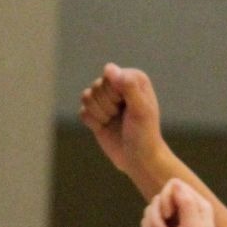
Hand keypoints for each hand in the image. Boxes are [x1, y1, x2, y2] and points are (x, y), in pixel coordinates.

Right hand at [79, 63, 164, 178]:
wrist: (138, 158)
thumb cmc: (144, 133)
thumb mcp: (140, 109)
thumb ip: (128, 86)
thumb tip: (108, 68)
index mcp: (133, 78)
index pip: (109, 76)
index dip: (114, 94)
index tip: (128, 106)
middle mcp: (119, 84)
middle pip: (96, 86)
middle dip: (106, 105)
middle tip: (122, 116)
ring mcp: (106, 99)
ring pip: (86, 98)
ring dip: (99, 114)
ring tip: (114, 121)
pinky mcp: (95, 113)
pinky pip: (82, 112)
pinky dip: (92, 123)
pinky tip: (105, 127)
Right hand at [141, 179, 217, 226]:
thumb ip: (186, 203)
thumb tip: (175, 184)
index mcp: (197, 204)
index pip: (174, 185)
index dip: (166, 198)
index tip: (169, 215)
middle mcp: (185, 209)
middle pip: (159, 197)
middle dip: (157, 217)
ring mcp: (173, 220)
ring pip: (150, 210)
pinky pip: (146, 223)